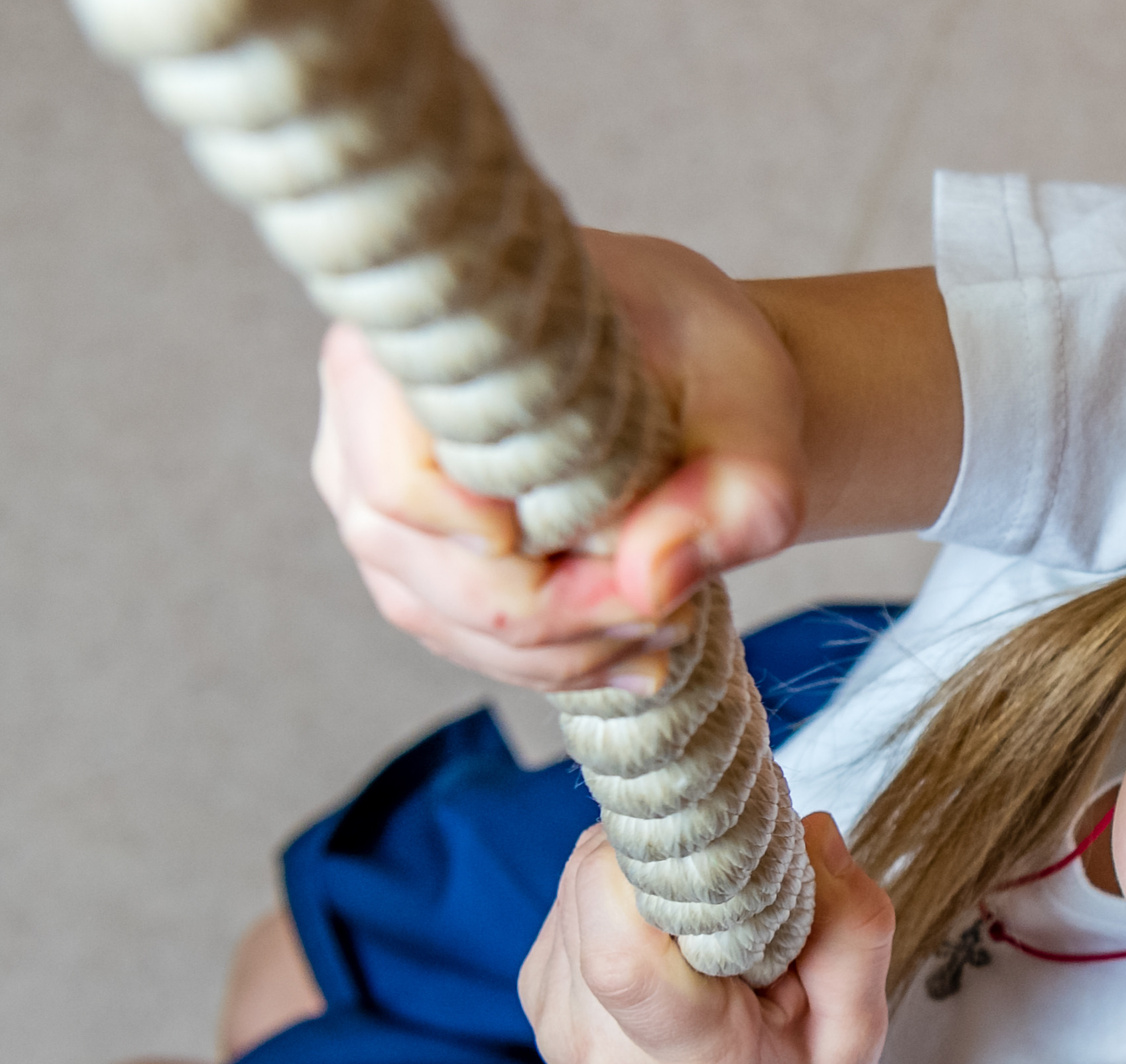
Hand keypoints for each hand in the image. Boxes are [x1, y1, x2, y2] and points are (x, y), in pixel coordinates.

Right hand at [311, 231, 805, 692]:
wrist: (690, 375)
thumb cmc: (710, 365)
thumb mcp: (758, 414)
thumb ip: (735, 495)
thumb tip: (651, 584)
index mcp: (428, 340)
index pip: (401, 481)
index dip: (488, 538)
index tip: (605, 545)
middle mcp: (367, 413)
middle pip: (426, 569)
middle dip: (559, 615)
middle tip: (670, 615)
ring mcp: (375, 492)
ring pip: (442, 617)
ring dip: (564, 648)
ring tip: (667, 628)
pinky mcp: (410, 556)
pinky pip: (461, 637)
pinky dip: (554, 660)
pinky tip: (634, 651)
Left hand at [520, 812, 894, 1063]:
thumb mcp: (855, 1036)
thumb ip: (852, 935)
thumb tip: (811, 831)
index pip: (623, 955)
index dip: (660, 868)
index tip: (730, 848)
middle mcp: (595, 1044)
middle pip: (598, 886)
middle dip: (671, 847)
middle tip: (736, 875)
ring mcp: (552, 1014)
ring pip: (584, 870)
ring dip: (650, 863)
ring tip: (708, 913)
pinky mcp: (534, 983)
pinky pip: (576, 886)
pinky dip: (628, 882)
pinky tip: (671, 930)